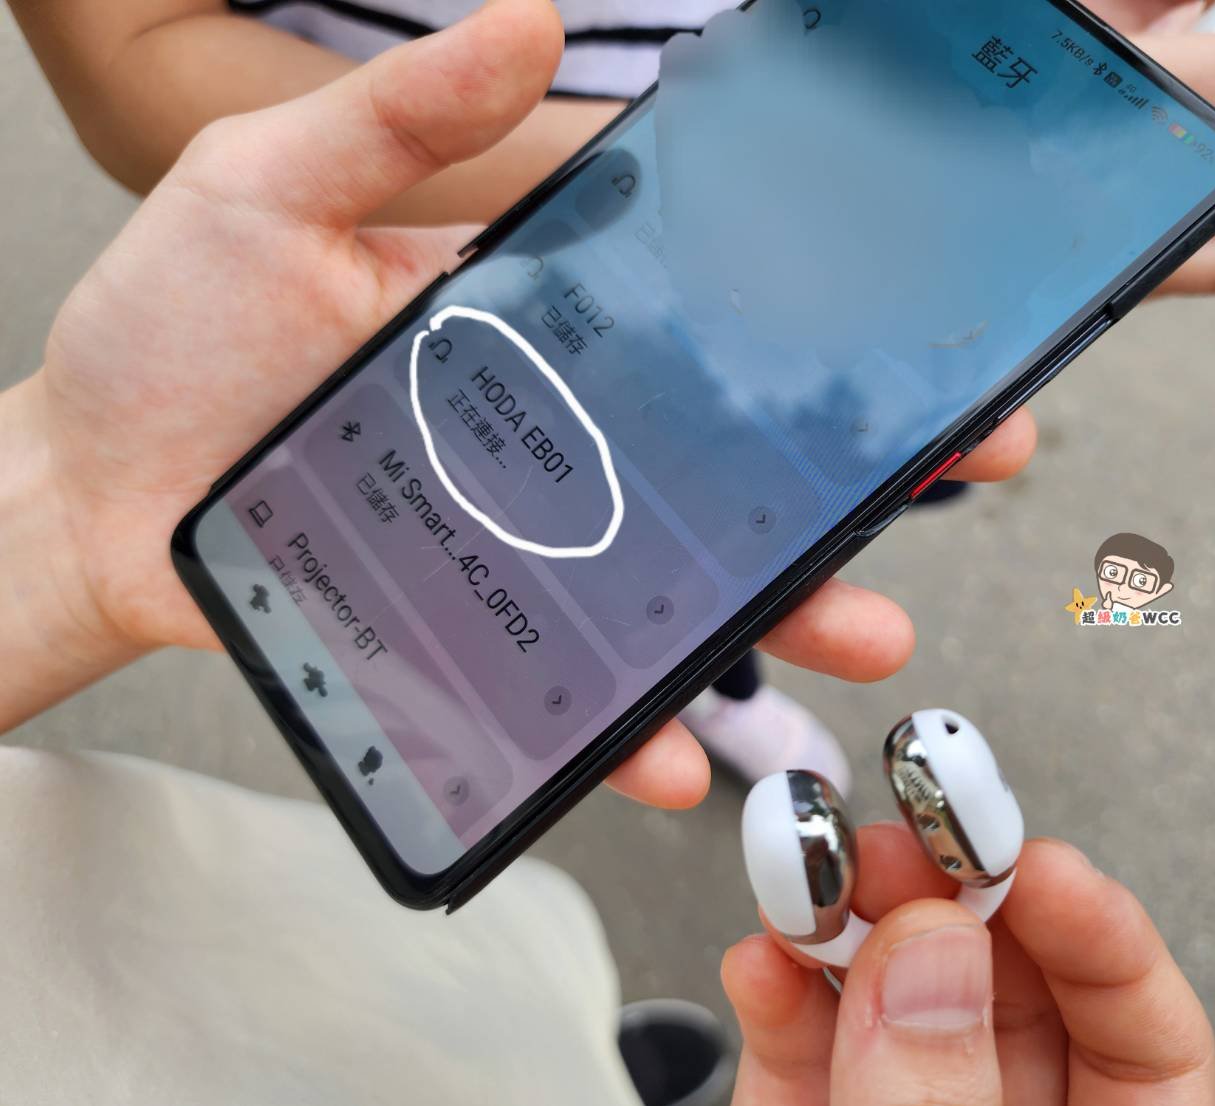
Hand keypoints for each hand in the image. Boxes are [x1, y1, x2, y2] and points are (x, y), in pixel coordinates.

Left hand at [2, 0, 1035, 799]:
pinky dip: (628, 732)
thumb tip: (532, 19)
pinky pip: (574, 691)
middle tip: (961, 463)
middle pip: (727, 465)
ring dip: (785, 615)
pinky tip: (674, 759)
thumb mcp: (269, 187)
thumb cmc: (167, 335)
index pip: (699, 322)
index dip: (809, 327)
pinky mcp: (477, 633)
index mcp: (533, 325)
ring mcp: (523, 546)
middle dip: (852, 477)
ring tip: (870, 634)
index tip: (914, 329)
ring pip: (681, 589)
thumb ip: (398, 118)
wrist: (89, 491)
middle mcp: (553, 440)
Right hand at [724, 832, 1214, 1105]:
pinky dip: (777, 994)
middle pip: (1005, 993)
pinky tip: (767, 954)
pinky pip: (801, 1052)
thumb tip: (931, 956)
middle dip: (950, 898)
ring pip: (894, 1005)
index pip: (1146, 1037)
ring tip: (817, 864)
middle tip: (907, 835)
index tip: (1028, 861)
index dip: (1098, 934)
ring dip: (850, 921)